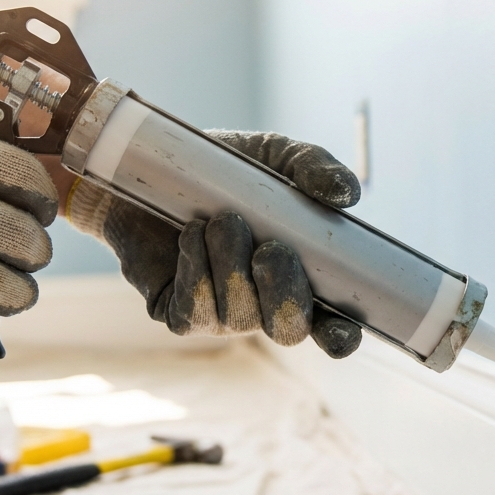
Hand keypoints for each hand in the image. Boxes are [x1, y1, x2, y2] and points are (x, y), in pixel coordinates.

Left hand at [66, 130, 363, 357]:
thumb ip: (313, 168)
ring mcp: (223, 317)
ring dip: (231, 265)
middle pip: (289, 331)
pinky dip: (196, 269)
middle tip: (270, 249)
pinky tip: (191, 235)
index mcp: (302, 279)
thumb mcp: (274, 157)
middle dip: (285, 295)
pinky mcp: (180, 315)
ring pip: (239, 316)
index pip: (333, 327)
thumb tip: (345, 194)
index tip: (343, 331)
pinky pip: (195, 311)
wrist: (149, 170)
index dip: (341, 336)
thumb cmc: (224, 170)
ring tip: (220, 220)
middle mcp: (266, 307)